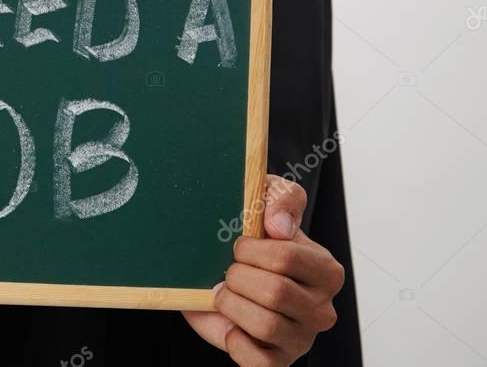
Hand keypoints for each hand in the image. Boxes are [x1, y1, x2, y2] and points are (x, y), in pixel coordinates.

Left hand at [182, 175, 344, 365]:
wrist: (222, 272)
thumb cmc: (252, 238)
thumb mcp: (266, 200)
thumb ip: (280, 198)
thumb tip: (279, 225)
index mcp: (325, 269)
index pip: (286, 258)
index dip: (250, 250)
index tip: (239, 245)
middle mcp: (321, 307)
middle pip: (275, 292)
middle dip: (238, 277)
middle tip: (229, 272)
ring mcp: (302, 337)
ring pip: (265, 325)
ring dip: (232, 305)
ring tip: (226, 295)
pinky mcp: (280, 361)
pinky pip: (258, 361)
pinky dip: (235, 341)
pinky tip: (231, 325)